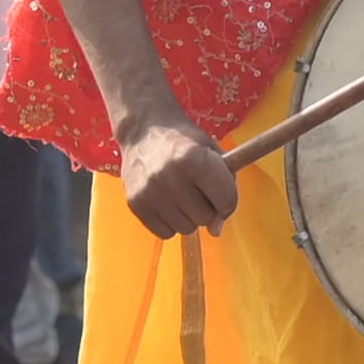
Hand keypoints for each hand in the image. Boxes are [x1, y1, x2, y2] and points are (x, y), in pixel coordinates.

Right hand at [113, 111, 239, 239]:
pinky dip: (170, 222)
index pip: (226, 200)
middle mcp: (170, 176)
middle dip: (207, 208)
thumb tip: (216, 230)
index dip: (228, 200)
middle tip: (197, 190)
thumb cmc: (184, 142)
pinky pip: (165, 233)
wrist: (143, 130)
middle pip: (205, 218)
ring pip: (186, 229)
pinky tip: (166, 202)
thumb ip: (226, 188)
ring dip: (188, 216)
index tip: (220, 192)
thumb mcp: (212, 152)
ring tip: (180, 194)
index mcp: (195, 158)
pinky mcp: (135, 204)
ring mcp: (150, 192)